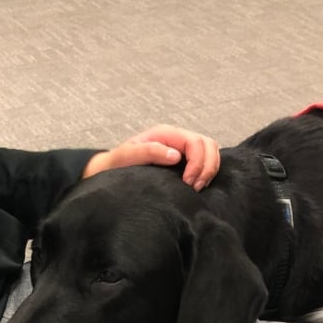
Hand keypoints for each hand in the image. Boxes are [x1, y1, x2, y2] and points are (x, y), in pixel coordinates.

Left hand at [82, 123, 220, 190]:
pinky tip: (196, 186)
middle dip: (206, 167)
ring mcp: (183, 149)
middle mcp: (177, 139)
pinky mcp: (185, 161)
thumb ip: (148, 151)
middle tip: (194, 188)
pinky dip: (207, 173)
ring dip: (209, 170)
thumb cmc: (117, 164)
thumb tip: (175, 156)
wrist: (111, 171)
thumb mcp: (126, 155)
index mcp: (166, 134)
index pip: (195, 142)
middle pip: (208, 145)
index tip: (187, 183)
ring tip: (196, 188)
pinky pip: (206, 162)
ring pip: (211, 152)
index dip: (197, 163)